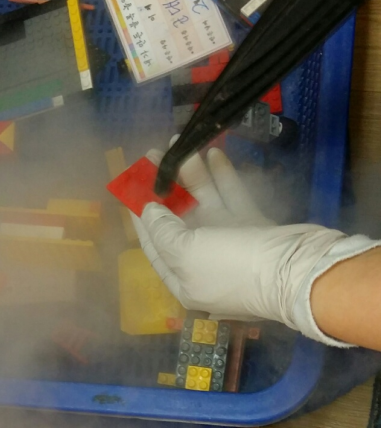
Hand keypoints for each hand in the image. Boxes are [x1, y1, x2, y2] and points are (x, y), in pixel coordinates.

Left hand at [132, 147, 349, 342]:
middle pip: (180, 222)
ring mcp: (234, 247)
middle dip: (167, 188)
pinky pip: (234, 200)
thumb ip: (161, 231)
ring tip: (179, 145)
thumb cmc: (232, 265)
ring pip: (206, 206)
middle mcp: (206, 266)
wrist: (297, 271)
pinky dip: (223, 178)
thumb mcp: (185, 251)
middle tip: (154, 156)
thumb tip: (148, 213)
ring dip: (193, 176)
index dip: (141, 217)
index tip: (130, 189)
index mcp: (185, 282)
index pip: (155, 246)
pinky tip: (213, 155)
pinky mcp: (257, 230)